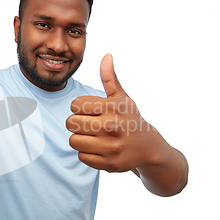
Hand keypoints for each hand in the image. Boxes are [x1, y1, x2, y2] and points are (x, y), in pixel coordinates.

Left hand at [66, 54, 161, 171]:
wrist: (149, 147)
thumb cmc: (130, 118)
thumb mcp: (122, 97)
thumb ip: (110, 78)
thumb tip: (106, 56)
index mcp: (113, 107)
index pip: (75, 105)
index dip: (78, 107)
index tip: (89, 110)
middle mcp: (112, 127)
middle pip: (70, 123)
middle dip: (75, 123)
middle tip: (87, 124)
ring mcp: (111, 147)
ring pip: (73, 141)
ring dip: (79, 139)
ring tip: (92, 136)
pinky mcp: (109, 164)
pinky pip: (81, 157)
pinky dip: (87, 153)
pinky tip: (98, 148)